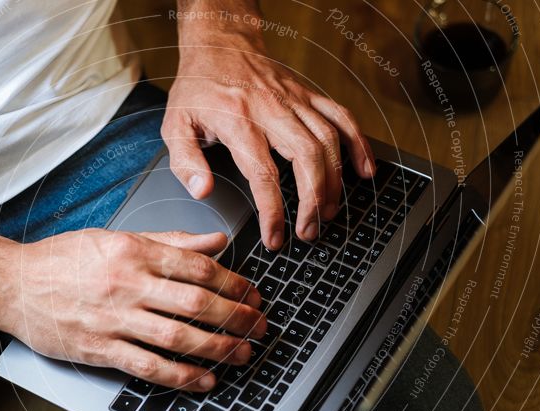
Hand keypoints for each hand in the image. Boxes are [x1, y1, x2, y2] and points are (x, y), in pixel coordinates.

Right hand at [0, 229, 266, 390]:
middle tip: (260, 326)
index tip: (253, 293)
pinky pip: (148, 366)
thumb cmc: (62, 259)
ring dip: (218, 349)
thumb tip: (215, 241)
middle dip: (237, 317)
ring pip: (178, 337)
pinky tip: (204, 380)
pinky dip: (181, 376)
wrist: (11, 283)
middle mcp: (127, 284)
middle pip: (196, 303)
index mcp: (133, 252)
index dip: (234, 282)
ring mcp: (113, 319)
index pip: (198, 267)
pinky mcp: (99, 349)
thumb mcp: (116, 237)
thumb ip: (169, 241)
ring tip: (242, 354)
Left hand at [162, 18, 375, 249]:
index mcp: (238, 121)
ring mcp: (295, 100)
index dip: (273, 212)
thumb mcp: (175, 125)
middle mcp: (272, 110)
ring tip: (328, 212)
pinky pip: (342, 117)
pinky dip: (358, 145)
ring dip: (334, 181)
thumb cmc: (197, 88)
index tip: (275, 237)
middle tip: (308, 231)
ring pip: (328, 140)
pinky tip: (363, 171)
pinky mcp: (308, 95)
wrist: (217, 44)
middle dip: (313, 201)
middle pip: (307, 158)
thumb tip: (202, 192)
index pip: (263, 174)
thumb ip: (186, 162)